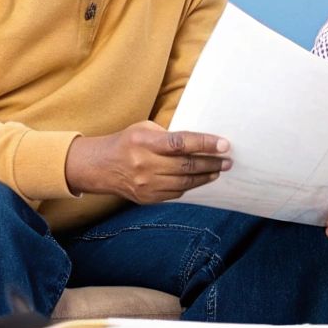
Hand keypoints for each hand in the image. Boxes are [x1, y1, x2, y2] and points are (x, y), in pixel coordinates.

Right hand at [64, 121, 230, 203]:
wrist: (99, 166)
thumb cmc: (126, 142)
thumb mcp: (144, 129)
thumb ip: (169, 136)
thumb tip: (199, 143)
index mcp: (144, 142)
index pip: (180, 143)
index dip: (204, 144)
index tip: (224, 145)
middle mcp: (144, 164)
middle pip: (186, 166)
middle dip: (211, 163)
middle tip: (227, 160)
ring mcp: (145, 184)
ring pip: (184, 183)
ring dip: (205, 177)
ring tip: (218, 170)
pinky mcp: (146, 198)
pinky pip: (175, 194)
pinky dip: (189, 186)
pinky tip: (199, 179)